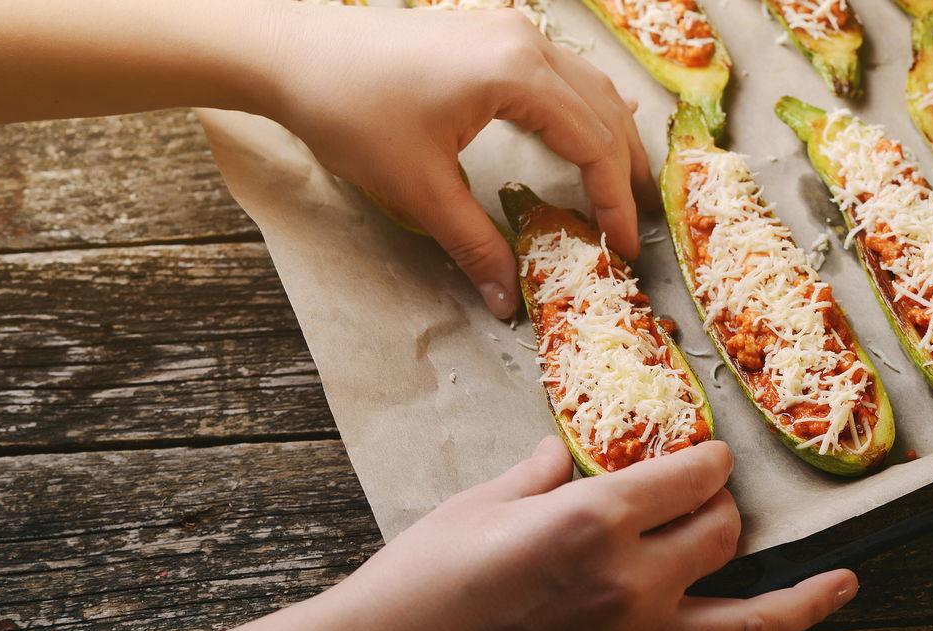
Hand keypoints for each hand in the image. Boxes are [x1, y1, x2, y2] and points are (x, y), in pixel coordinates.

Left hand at [260, 5, 656, 316]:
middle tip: (640, 222)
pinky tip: (600, 119)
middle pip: (601, 111)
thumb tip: (507, 297)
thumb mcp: (418, 187)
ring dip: (610, 136)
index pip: (592, 142)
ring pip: (586, 87)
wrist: (292, 55)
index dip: (613, 199)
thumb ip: (473, 241)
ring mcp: (508, 31)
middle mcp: (525, 42)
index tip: (625, 244)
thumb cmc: (350, 110)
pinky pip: (559, 72)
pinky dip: (585, 106)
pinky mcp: (489, 34)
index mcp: (517, 72)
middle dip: (625, 170)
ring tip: (628, 183)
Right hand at [319, 437, 857, 630]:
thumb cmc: (424, 577)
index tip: (706, 457)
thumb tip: (576, 450)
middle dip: (725, 512)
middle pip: (722, 535)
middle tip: (712, 505)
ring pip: (750, 620)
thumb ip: (546, 471)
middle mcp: (630, 581)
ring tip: (847, 582)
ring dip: (808, 600)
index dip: (706, 461)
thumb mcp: (483, 501)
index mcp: (593, 518)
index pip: (690, 478)